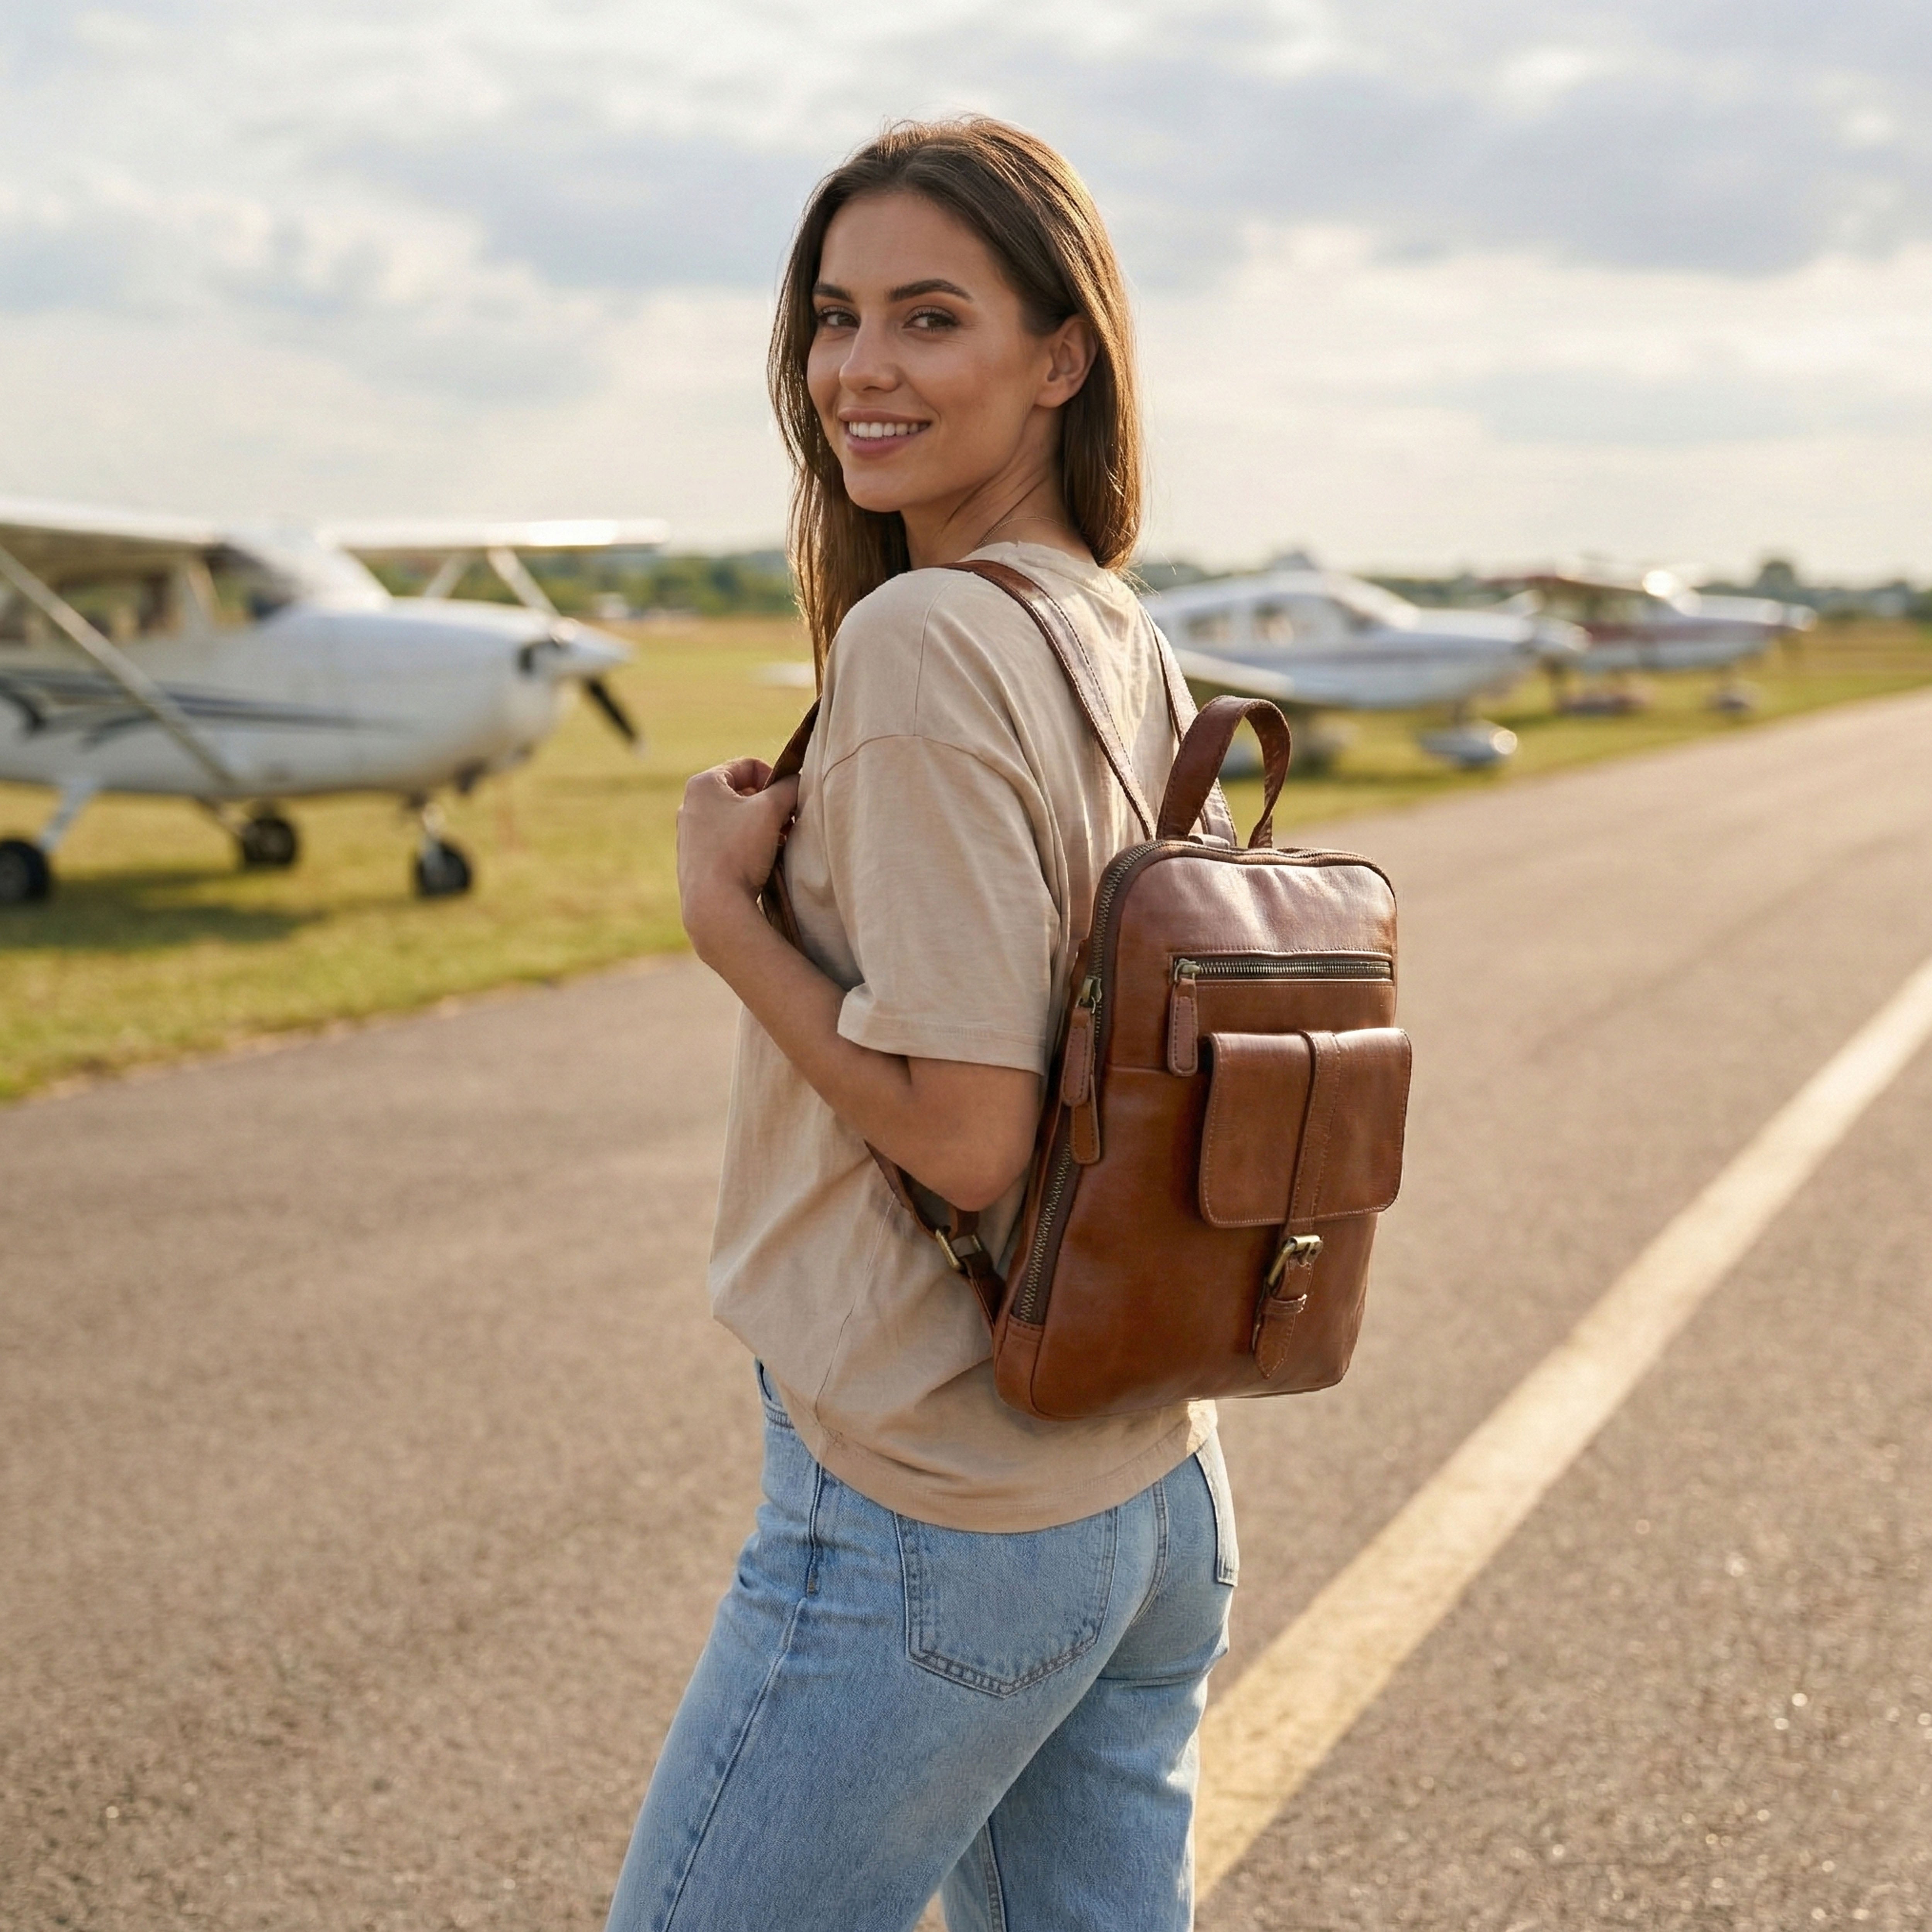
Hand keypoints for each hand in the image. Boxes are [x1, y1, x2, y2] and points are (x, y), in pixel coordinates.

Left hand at [677, 757, 799, 962]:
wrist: (714, 905)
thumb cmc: (739, 851)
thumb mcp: (771, 810)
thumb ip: (789, 787)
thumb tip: (798, 782)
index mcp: (703, 784)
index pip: (748, 766)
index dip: (775, 778)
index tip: (787, 801)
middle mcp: (690, 805)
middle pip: (742, 793)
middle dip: (769, 805)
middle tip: (787, 823)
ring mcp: (690, 834)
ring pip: (736, 818)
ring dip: (761, 826)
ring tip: (777, 844)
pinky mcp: (694, 859)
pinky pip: (728, 841)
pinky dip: (747, 845)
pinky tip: (760, 861)